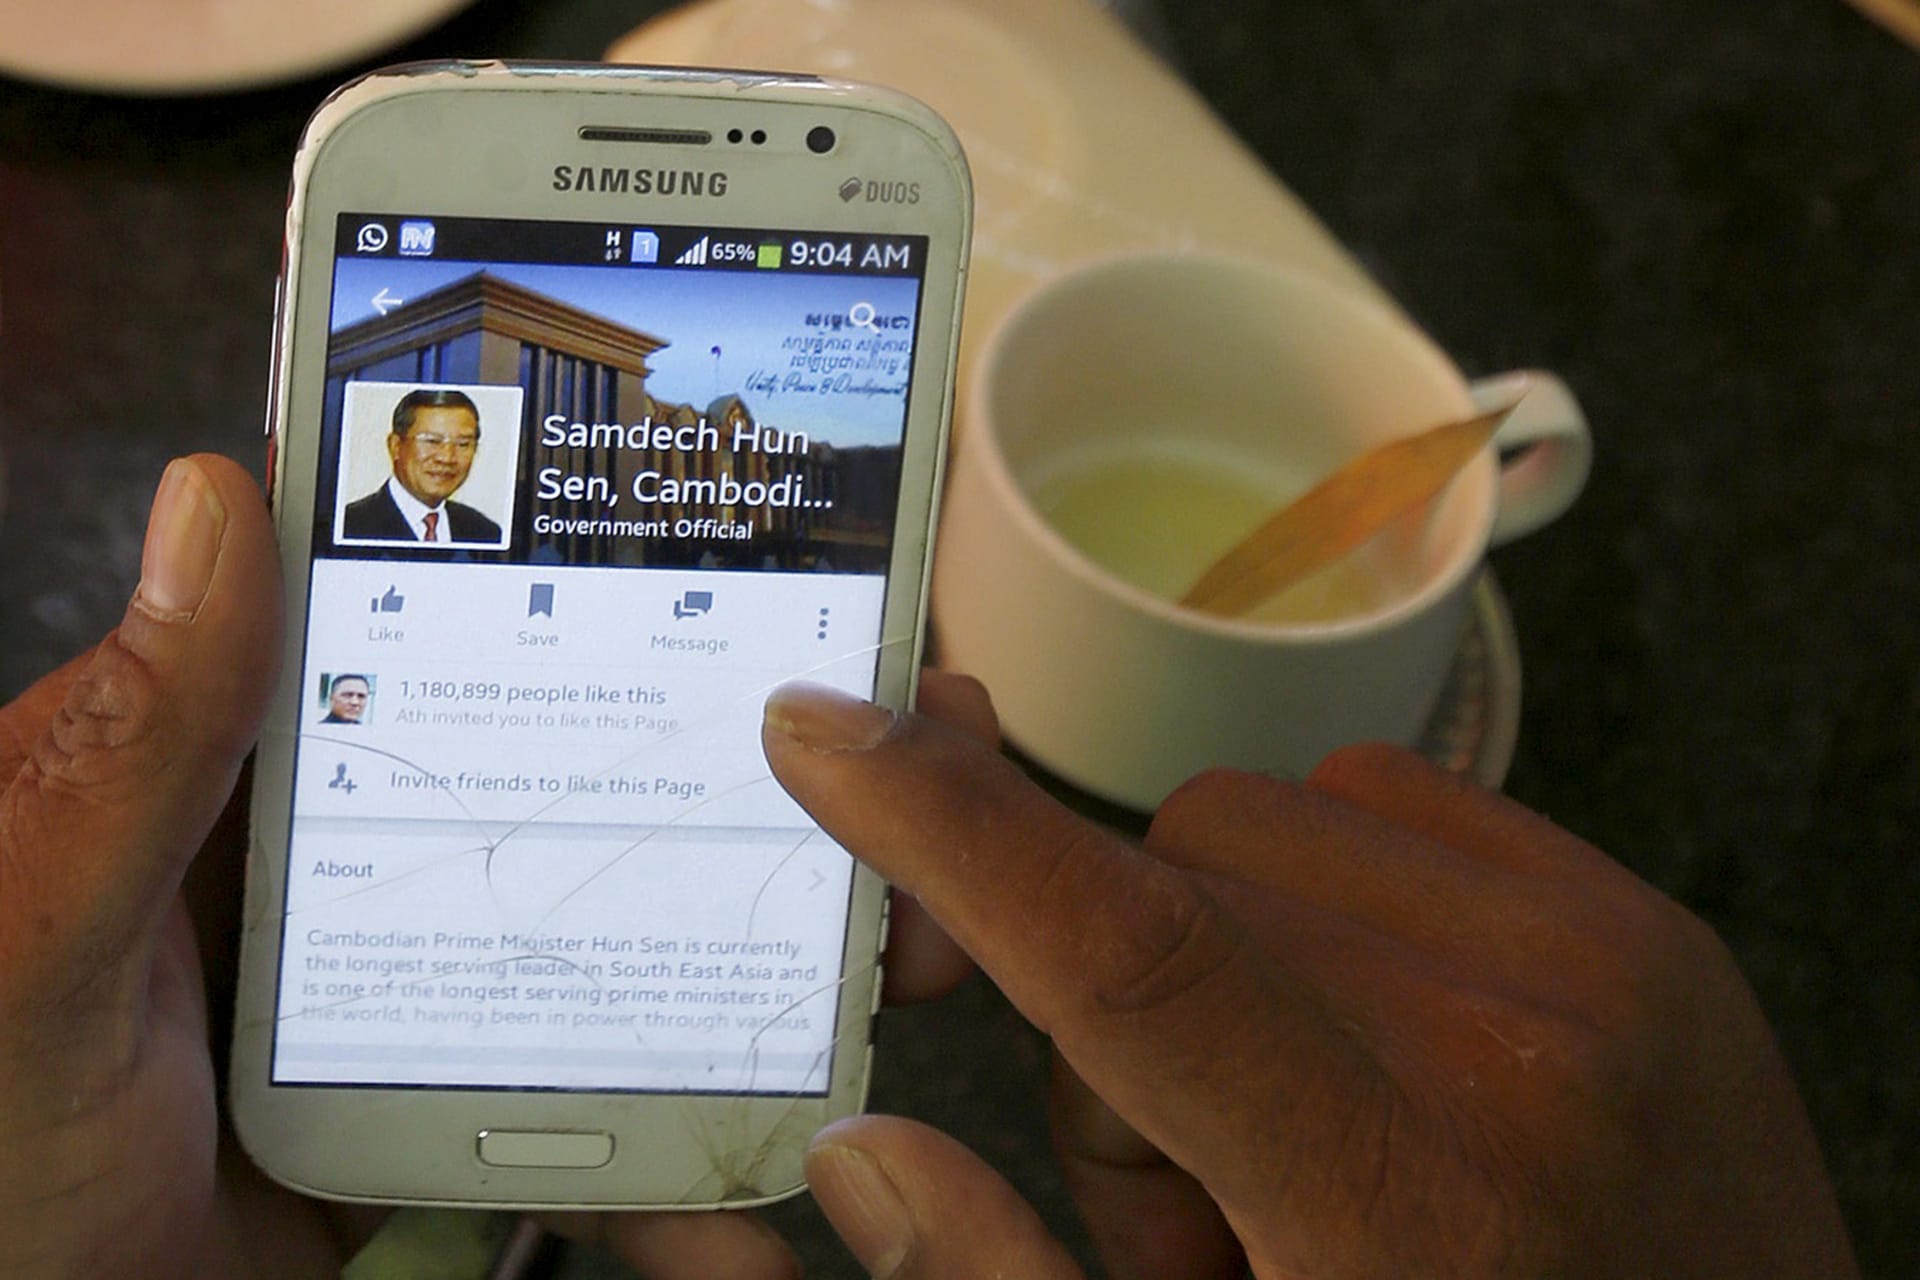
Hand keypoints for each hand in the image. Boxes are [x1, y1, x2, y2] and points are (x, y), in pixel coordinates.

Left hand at [0, 456, 801, 1279]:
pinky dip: (671, 1170)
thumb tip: (222, 495)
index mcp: (266, 755)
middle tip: (895, 776)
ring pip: (625, 940)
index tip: (772, 568)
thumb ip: (133, 746)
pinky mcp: (445, 1104)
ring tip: (872, 992)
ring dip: (758, 970)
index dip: (616, 585)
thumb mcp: (39, 933)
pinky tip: (734, 1220)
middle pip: (593, 774)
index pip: (462, 621)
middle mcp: (367, 839)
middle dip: (763, 782)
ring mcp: (423, 975)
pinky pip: (587, 1113)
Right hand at [762, 682, 1859, 1278]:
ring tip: (1297, 1123)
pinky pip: (1379, 805)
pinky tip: (1371, 1039)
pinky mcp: (1641, 920)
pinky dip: (1321, 895)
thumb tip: (865, 1153)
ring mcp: (1605, 964)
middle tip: (1196, 1188)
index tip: (825, 729)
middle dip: (1113, 1009)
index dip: (954, 830)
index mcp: (1406, 1206)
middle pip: (1173, 879)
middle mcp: (1523, 1050)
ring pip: (1260, 819)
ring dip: (1217, 944)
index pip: (1133, 959)